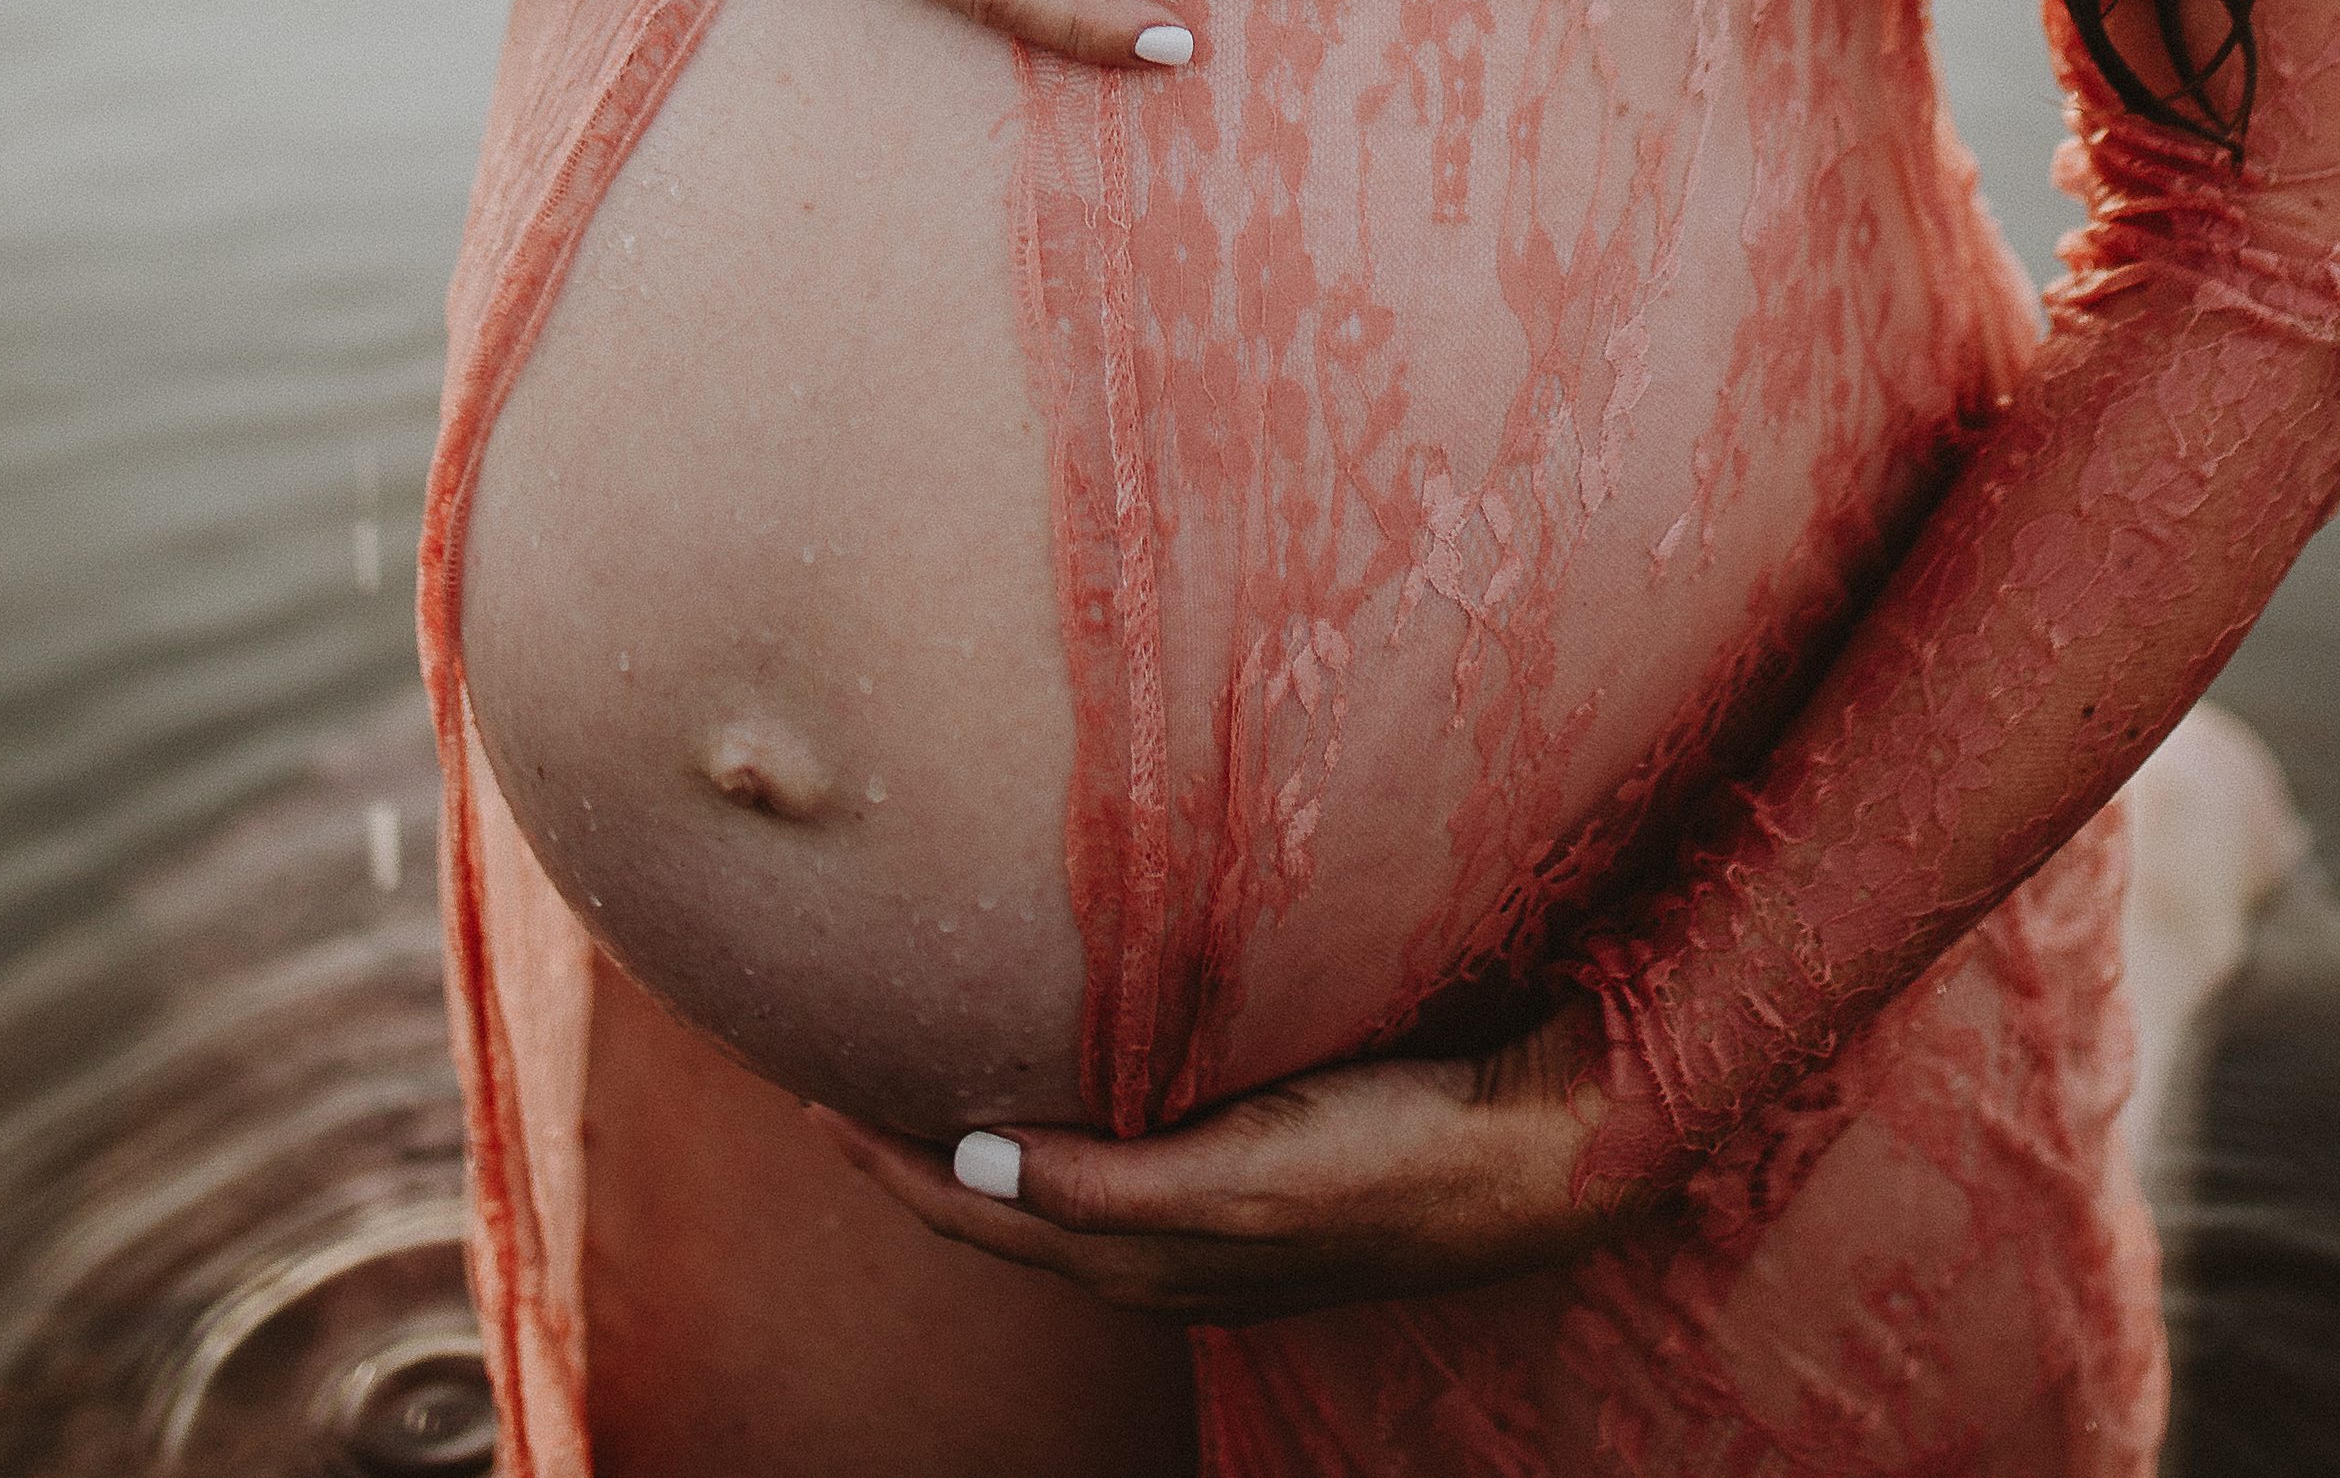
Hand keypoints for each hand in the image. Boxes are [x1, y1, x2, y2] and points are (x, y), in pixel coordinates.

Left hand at [807, 1005, 1651, 1325]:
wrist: (1524, 1160)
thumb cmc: (1390, 1156)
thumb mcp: (1242, 1173)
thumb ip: (1106, 1184)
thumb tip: (973, 1160)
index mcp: (1145, 1253)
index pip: (978, 1208)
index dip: (891, 1163)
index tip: (814, 1101)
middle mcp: (1161, 1250)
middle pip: (1002, 1210)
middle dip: (916, 1161)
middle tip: (844, 1088)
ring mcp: (1207, 1224)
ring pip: (1055, 1195)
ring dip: (984, 1151)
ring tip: (926, 1085)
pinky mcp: (1249, 1188)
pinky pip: (1115, 1174)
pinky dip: (1057, 1143)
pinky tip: (1061, 1093)